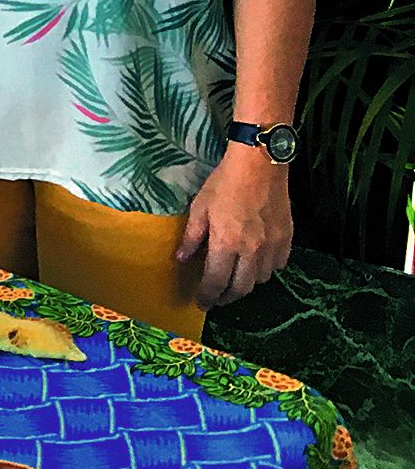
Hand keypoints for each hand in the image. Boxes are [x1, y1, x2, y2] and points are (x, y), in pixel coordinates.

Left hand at [177, 144, 292, 307]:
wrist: (259, 165)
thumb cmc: (224, 183)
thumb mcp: (200, 207)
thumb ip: (192, 237)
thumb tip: (182, 259)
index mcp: (226, 243)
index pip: (216, 281)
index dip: (207, 296)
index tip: (201, 303)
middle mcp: (252, 251)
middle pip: (241, 288)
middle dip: (226, 297)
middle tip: (216, 297)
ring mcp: (272, 246)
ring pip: (261, 279)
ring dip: (246, 283)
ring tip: (234, 279)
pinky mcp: (287, 239)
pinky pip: (278, 266)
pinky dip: (265, 270)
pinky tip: (256, 264)